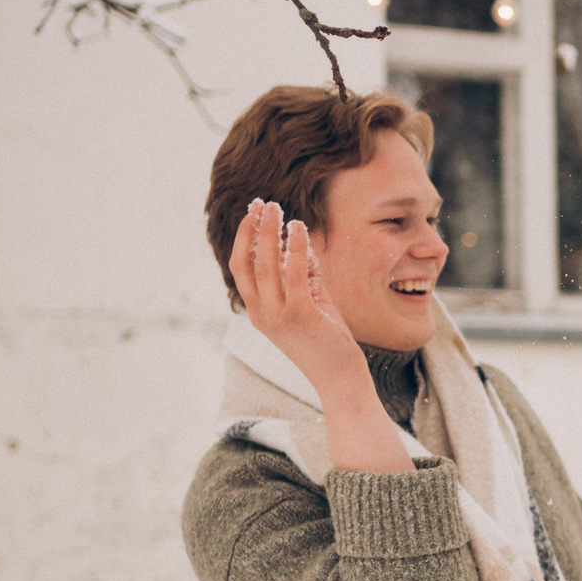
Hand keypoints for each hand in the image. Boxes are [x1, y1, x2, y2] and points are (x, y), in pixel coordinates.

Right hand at [229, 199, 364, 399]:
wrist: (340, 377)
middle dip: (251, 229)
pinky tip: (299, 227)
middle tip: (261, 202)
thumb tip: (300, 244)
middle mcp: (262, 314)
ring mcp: (278, 316)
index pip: (241, 269)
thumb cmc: (328, 341)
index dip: (244, 239)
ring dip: (269, 232)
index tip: (253, 214)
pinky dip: (294, 246)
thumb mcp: (311, 303)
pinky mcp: (300, 315)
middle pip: (247, 262)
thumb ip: (303, 277)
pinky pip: (294, 273)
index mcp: (259, 312)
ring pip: (266, 264)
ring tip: (276, 208)